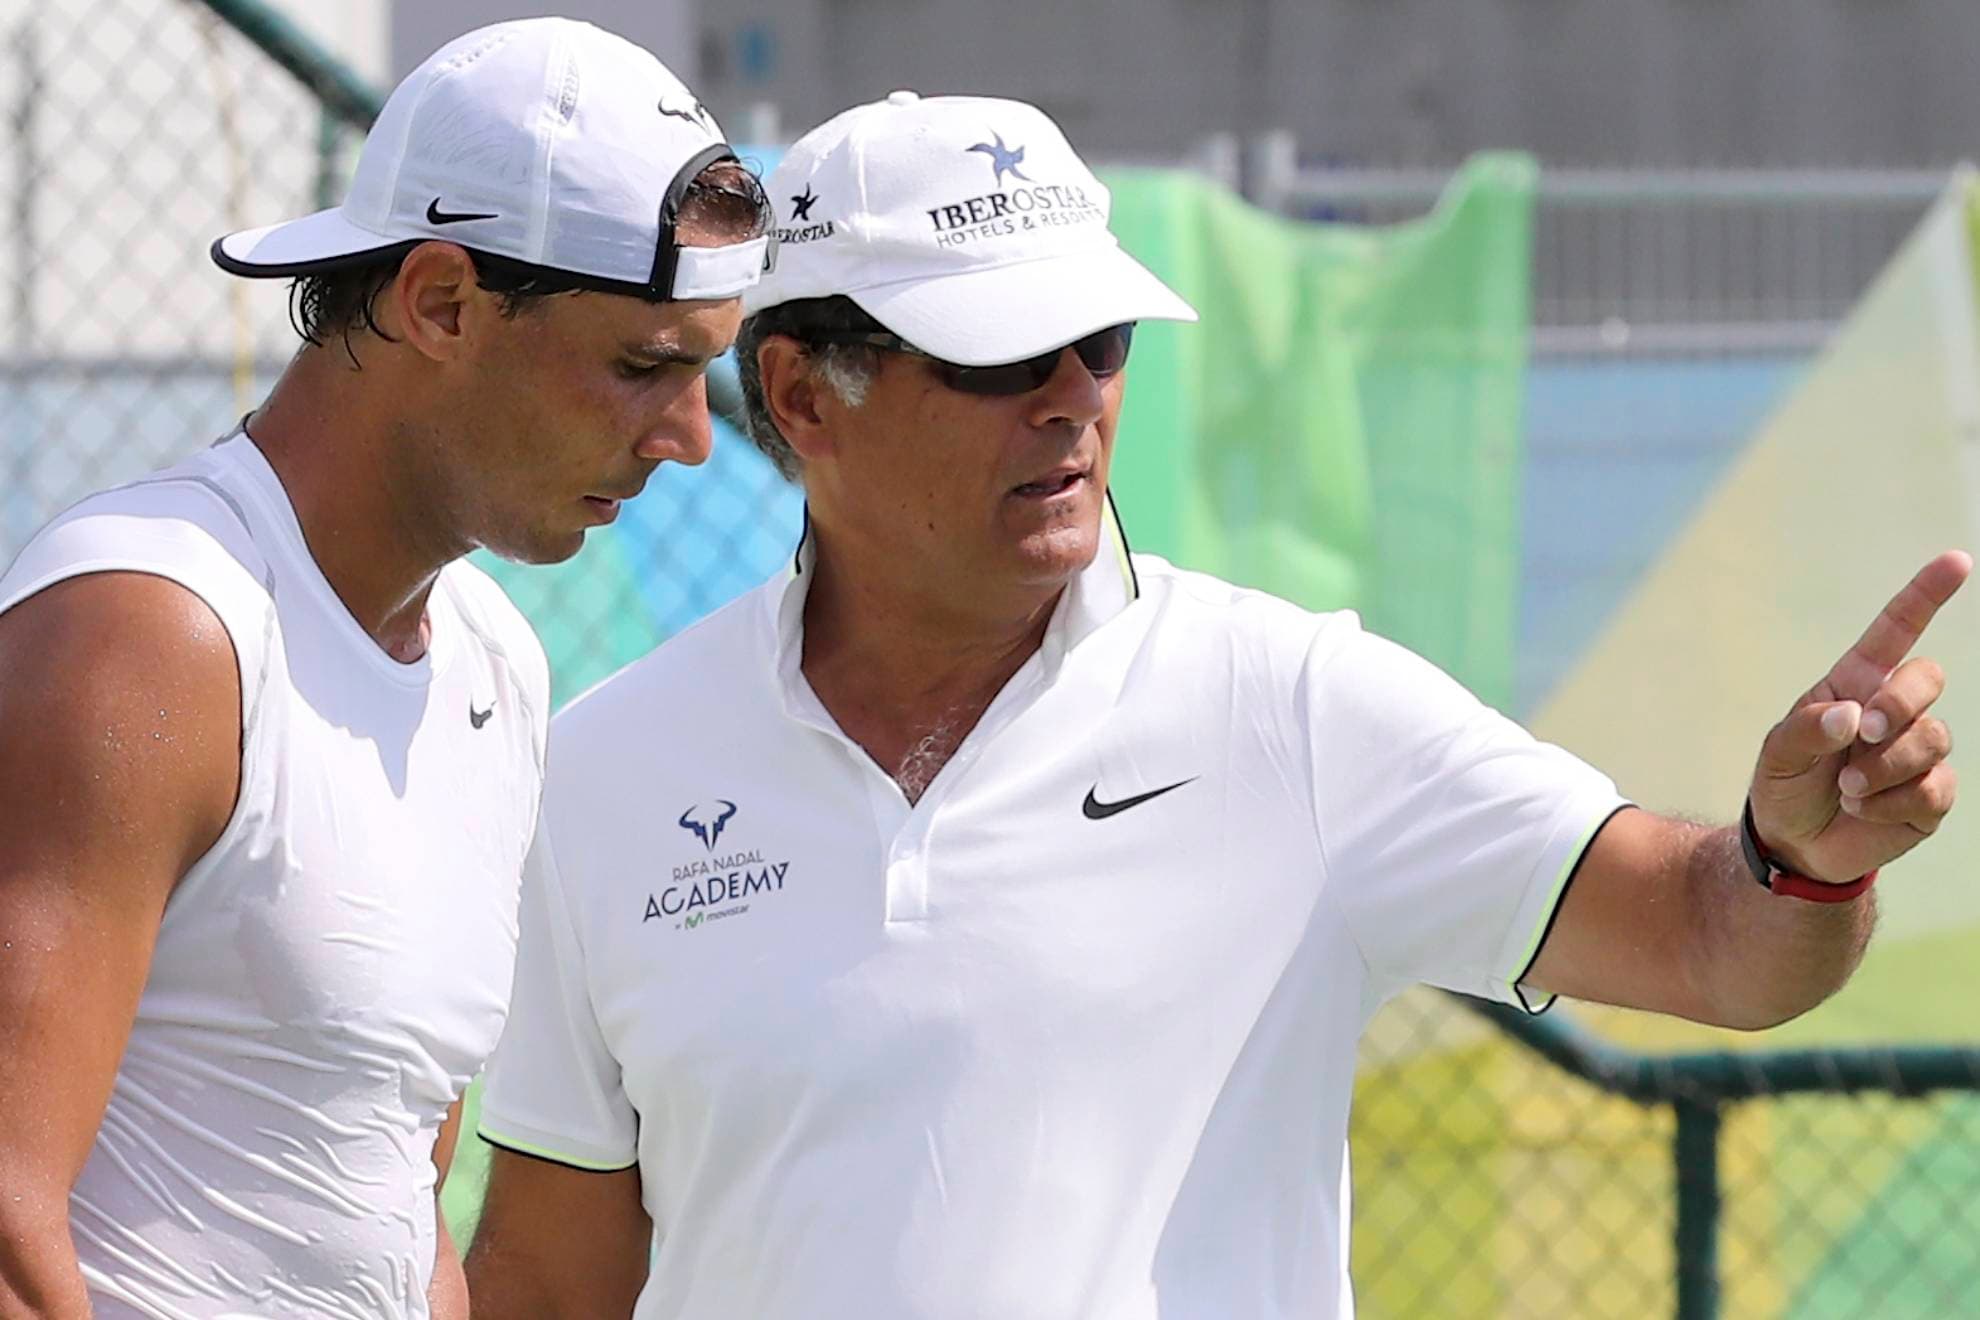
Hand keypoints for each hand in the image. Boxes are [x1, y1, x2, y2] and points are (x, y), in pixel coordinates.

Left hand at [1749, 550, 1970, 882]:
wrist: (1794, 844)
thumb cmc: (1785, 785)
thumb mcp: (1778, 753)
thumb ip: (1808, 728)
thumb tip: (1852, 716)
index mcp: (1856, 684)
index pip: (1897, 630)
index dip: (1926, 594)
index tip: (1956, 561)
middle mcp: (1894, 710)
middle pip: (1928, 677)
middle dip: (1899, 703)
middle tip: (1862, 734)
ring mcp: (1918, 751)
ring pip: (1931, 737)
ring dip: (1884, 766)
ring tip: (1847, 789)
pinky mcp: (1932, 793)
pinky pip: (1933, 787)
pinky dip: (1891, 802)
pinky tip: (1863, 810)